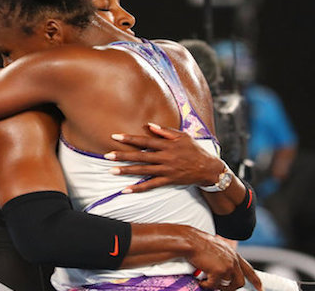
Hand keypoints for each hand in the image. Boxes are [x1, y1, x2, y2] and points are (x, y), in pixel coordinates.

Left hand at [104, 123, 224, 192]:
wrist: (208, 168)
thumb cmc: (194, 149)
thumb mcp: (182, 136)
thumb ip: (165, 131)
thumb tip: (148, 125)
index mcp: (167, 145)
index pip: (145, 141)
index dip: (129, 139)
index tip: (115, 136)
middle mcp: (165, 158)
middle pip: (140, 156)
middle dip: (123, 156)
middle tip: (106, 156)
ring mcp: (166, 170)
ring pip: (143, 171)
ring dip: (126, 171)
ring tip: (111, 171)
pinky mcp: (168, 181)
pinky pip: (151, 185)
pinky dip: (138, 188)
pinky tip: (126, 189)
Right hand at [187, 229, 261, 290]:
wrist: (190, 240)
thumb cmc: (198, 242)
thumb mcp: (216, 248)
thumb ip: (223, 258)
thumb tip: (221, 270)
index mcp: (233, 254)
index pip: (249, 270)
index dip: (256, 281)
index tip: (260, 288)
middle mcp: (233, 260)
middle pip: (240, 282)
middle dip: (231, 288)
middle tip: (221, 288)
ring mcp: (227, 266)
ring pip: (228, 285)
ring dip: (217, 286)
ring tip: (208, 282)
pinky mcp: (219, 272)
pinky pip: (214, 286)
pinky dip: (206, 285)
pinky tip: (201, 281)